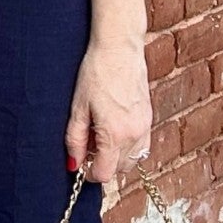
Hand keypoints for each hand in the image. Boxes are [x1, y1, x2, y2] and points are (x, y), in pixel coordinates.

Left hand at [65, 36, 151, 185]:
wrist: (119, 48)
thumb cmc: (96, 73)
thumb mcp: (78, 108)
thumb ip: (75, 139)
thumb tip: (73, 164)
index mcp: (116, 134)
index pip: (105, 173)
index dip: (89, 173)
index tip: (80, 164)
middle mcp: (135, 134)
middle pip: (121, 169)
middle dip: (103, 163)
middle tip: (88, 144)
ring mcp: (145, 126)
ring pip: (134, 159)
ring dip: (117, 155)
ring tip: (100, 133)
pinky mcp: (149, 117)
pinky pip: (142, 144)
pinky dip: (128, 144)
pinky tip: (113, 126)